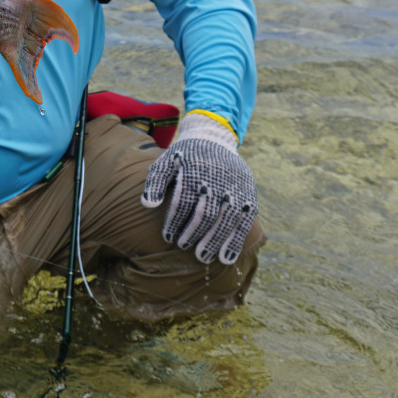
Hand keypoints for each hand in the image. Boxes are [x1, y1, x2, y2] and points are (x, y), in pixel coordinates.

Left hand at [141, 111, 257, 264]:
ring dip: (214, 240)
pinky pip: (245, 221)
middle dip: (194, 232)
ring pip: (227, 219)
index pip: (183, 201)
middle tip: (183, 246)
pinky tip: (226, 258)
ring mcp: (236, 188)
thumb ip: (155, 181)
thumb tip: (148, 204)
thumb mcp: (166, 161)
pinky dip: (235, 241)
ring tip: (202, 257)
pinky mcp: (249, 195)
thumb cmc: (185, 156)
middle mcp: (217, 179)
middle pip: (206, 212)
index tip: (167, 236)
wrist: (214, 139)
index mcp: (194, 171)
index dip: (174, 220)